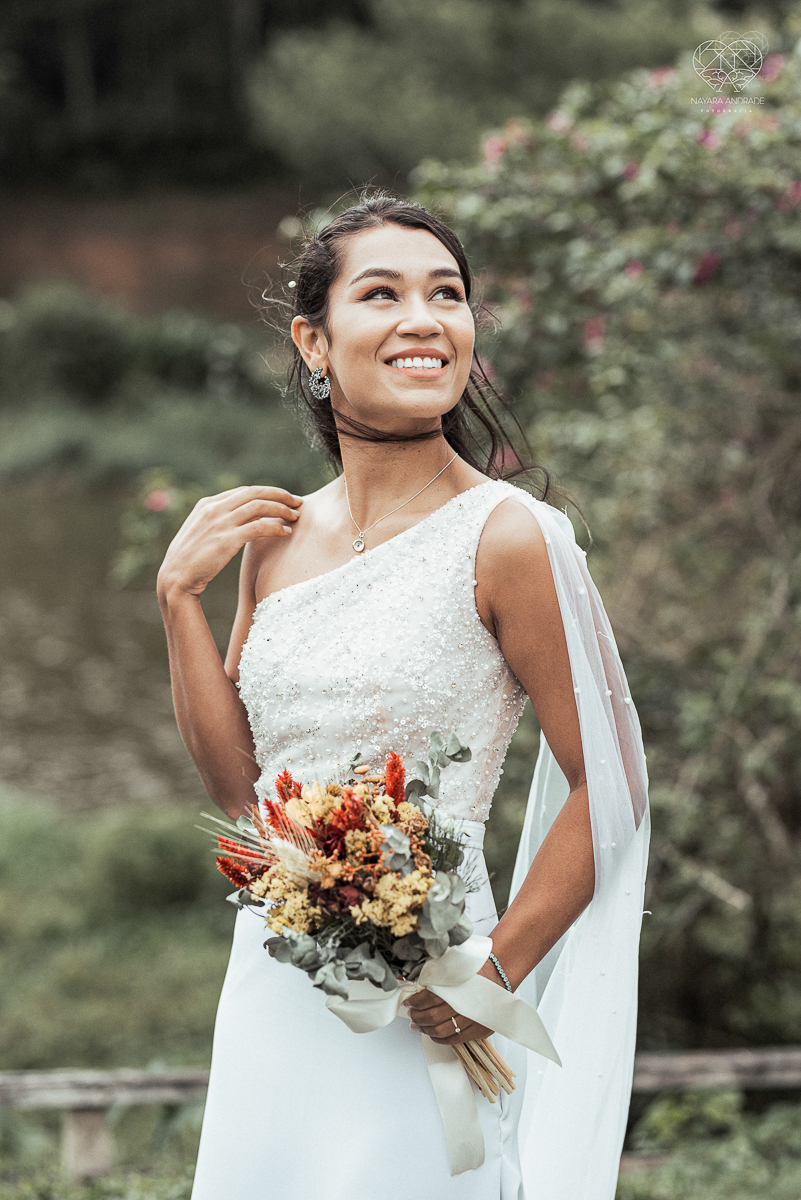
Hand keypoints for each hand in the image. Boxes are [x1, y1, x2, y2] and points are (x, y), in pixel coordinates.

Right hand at [157, 485, 302, 599]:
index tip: (282, 498)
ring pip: (259, 506)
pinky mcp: (227, 539)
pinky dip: (276, 527)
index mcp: (207, 504)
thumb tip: (238, 520)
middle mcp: (213, 509)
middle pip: (255, 492)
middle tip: (297, 501)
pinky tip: (285, 532)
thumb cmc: (190, 560)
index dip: (267, 492)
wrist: (175, 578)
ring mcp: (220, 523)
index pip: (244, 490)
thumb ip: (217, 521)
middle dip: (280, 495)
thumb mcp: (200, 532)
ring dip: (282, 509)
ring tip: (296, 516)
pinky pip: (259, 527)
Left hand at [403, 960, 504, 1044]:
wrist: (499, 977)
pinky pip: (454, 1040)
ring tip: (417, 1025)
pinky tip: (432, 1034)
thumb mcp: (455, 968)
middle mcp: (464, 1005)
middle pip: (432, 1017)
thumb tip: (414, 981)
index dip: (415, 1002)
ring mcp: (472, 1020)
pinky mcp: (479, 1030)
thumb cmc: (475, 972)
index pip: (428, 998)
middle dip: (417, 1017)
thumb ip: (436, 975)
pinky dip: (439, 1039)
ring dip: (425, 1029)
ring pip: (441, 1031)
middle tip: (411, 1014)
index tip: (408, 1002)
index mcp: (456, 987)